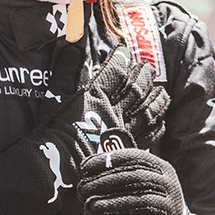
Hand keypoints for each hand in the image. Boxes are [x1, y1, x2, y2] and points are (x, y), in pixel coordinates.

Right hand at [53, 44, 168, 156]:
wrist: (57, 168)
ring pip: (147, 110)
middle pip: (136, 89)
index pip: (115, 73)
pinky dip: (157, 126)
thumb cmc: (53, 133)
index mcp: (96, 98)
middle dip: (144, 75)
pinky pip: (148, 135)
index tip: (124, 52)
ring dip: (157, 99)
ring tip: (161, 90)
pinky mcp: (127, 149)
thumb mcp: (54, 98)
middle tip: (148, 66)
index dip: (121, 59)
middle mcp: (114, 112)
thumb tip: (71, 46)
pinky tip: (160, 120)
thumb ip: (65, 72)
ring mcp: (123, 131)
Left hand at [78, 148, 196, 214]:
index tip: (84, 169)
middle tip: (82, 190)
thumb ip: (117, 174)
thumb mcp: (140, 186)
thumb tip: (86, 166)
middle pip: (137, 178)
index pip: (135, 157)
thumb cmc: (148, 206)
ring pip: (142, 202)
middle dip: (105, 183)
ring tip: (89, 208)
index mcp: (162, 168)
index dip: (109, 160)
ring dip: (112, 205)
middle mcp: (170, 184)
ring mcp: (173, 208)